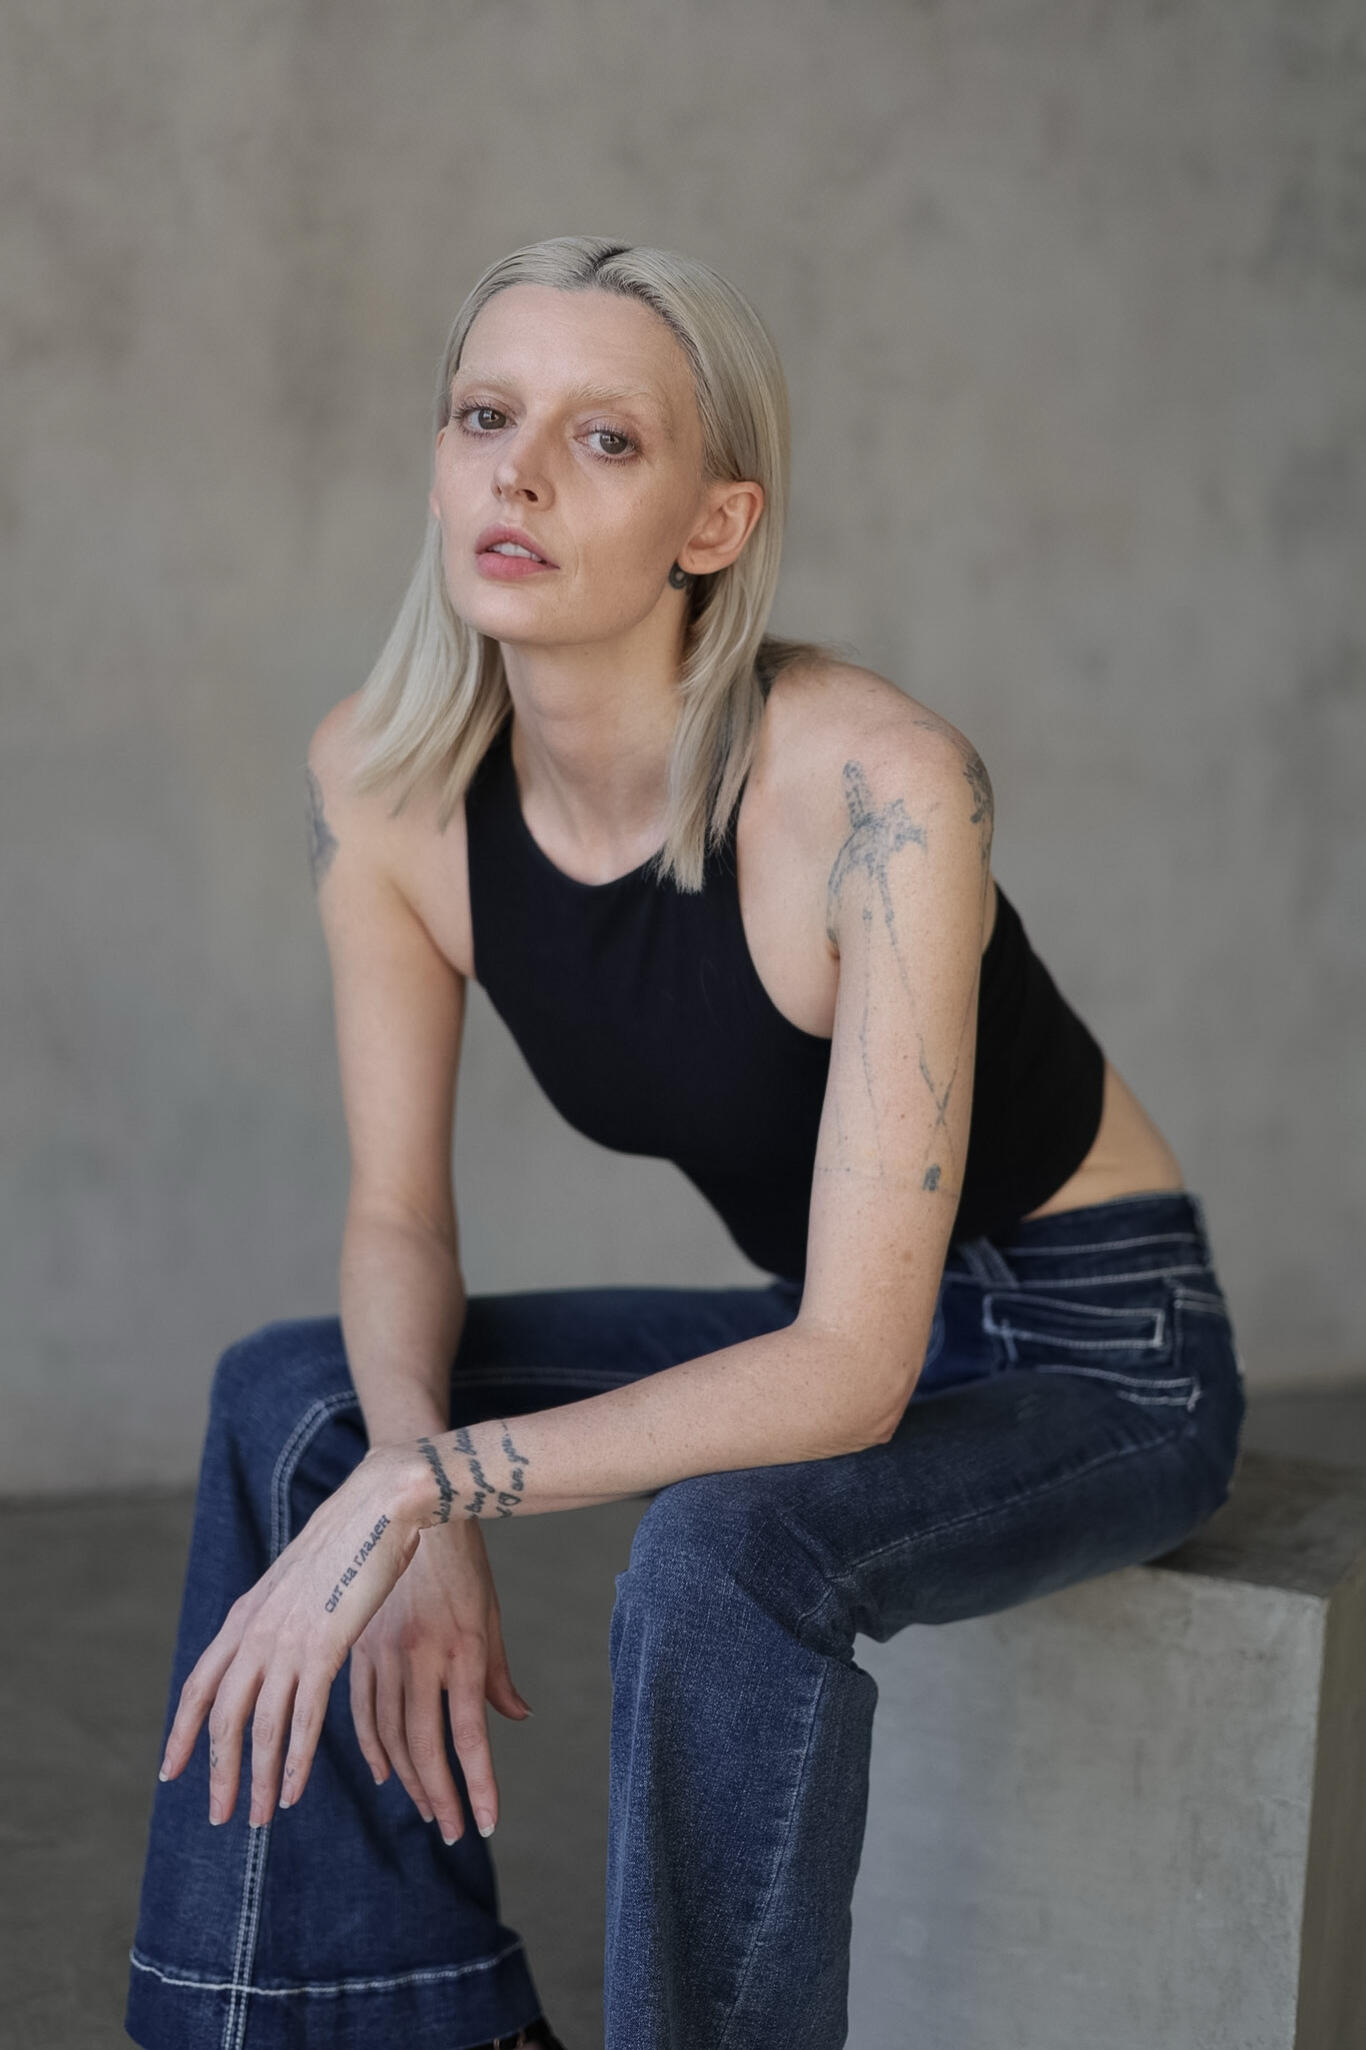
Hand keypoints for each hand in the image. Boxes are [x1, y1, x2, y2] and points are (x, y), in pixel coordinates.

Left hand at [157, 1442, 427, 1826]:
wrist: (382, 1503)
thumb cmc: (352, 1537)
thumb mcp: (299, 1578)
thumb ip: (282, 1613)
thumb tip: (280, 1636)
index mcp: (247, 1614)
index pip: (200, 1684)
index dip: (184, 1730)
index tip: (171, 1770)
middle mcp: (255, 1631)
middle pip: (223, 1718)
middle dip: (218, 1772)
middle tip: (218, 1815)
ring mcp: (286, 1640)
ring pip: (259, 1728)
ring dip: (257, 1778)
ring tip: (259, 1817)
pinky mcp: (322, 1647)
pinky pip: (301, 1719)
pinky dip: (293, 1761)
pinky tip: (292, 1790)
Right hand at [349, 1517, 532, 1842]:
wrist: (413, 1507)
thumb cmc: (461, 1561)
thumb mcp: (488, 1614)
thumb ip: (499, 1674)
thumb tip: (518, 1718)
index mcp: (462, 1650)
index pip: (469, 1737)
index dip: (477, 1786)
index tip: (483, 1824)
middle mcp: (422, 1658)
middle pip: (426, 1747)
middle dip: (440, 1797)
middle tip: (452, 1830)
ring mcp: (384, 1654)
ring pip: (392, 1736)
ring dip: (410, 1780)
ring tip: (429, 1809)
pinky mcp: (358, 1646)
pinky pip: (361, 1711)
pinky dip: (373, 1747)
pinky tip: (386, 1772)